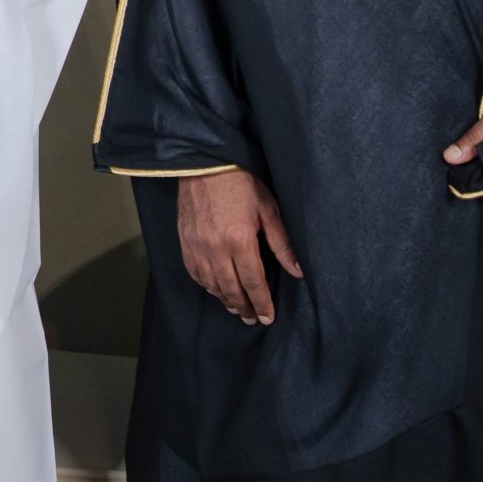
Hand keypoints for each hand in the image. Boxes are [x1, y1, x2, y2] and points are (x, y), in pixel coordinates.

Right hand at [175, 168, 302, 324]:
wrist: (204, 163)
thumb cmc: (240, 182)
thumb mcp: (268, 208)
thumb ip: (282, 243)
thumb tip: (297, 270)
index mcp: (240, 240)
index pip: (253, 282)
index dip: (262, 303)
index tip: (267, 317)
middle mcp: (216, 248)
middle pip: (232, 289)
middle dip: (244, 307)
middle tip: (252, 319)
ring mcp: (197, 246)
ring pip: (212, 284)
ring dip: (225, 299)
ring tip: (236, 308)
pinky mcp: (184, 241)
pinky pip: (194, 272)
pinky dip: (206, 285)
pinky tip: (215, 289)